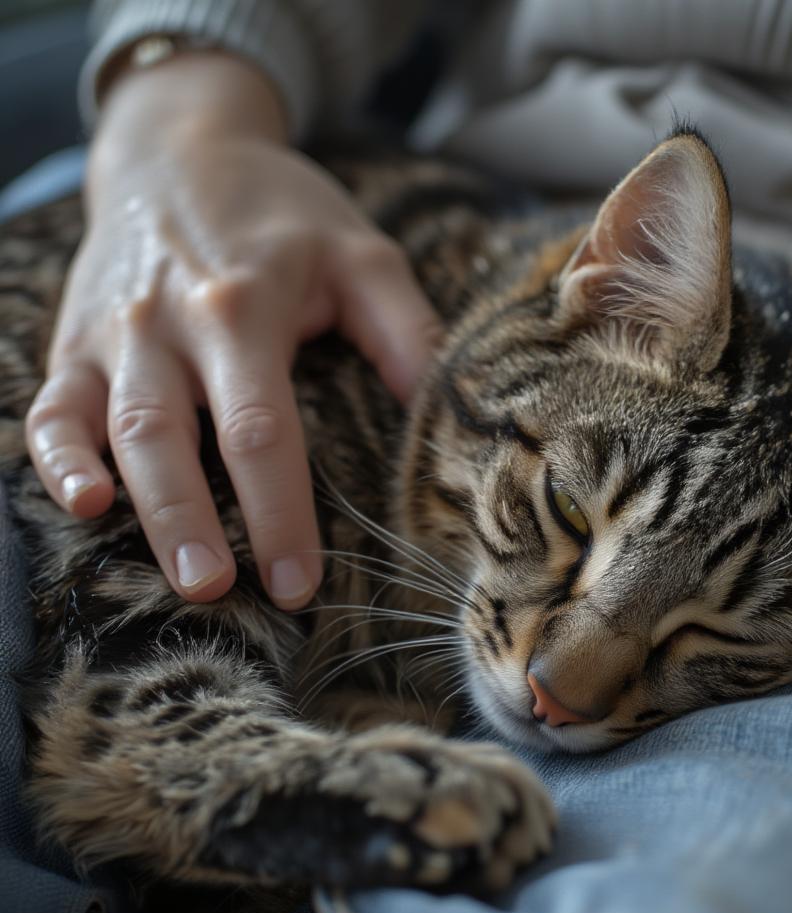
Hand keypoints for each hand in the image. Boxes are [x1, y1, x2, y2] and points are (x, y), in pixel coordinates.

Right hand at [26, 53, 439, 608]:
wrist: (179, 145)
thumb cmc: (282, 211)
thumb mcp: (360, 252)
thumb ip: (406, 329)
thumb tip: (446, 414)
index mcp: (244, 306)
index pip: (262, 428)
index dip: (280, 511)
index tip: (300, 580)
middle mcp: (169, 323)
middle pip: (176, 437)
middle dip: (197, 524)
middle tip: (222, 594)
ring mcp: (114, 334)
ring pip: (115, 429)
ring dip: (143, 508)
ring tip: (178, 577)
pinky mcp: (75, 341)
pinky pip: (51, 406)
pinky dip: (57, 457)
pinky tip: (84, 501)